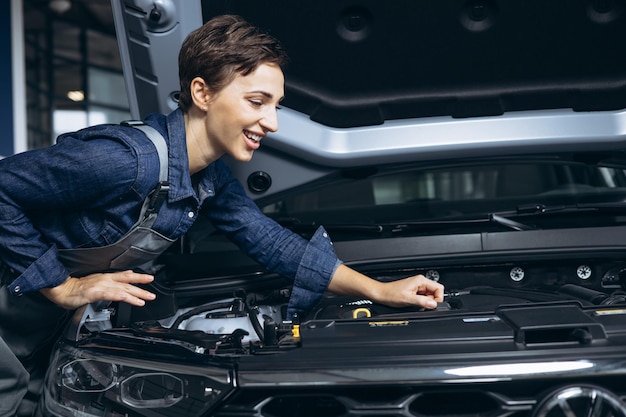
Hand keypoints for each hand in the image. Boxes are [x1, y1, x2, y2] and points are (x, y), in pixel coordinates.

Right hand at [39, 270, 155, 309]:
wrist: (61, 289)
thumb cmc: (75, 288)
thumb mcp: (94, 282)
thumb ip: (108, 282)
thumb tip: (120, 280)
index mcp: (105, 277)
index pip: (125, 275)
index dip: (138, 276)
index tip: (149, 278)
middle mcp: (105, 279)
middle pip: (128, 282)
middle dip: (142, 286)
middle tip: (153, 292)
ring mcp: (101, 286)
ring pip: (123, 289)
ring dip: (137, 294)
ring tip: (147, 298)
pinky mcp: (96, 293)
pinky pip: (113, 295)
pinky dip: (125, 297)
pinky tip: (132, 301)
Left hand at [328, 264, 443, 309]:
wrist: (381, 294)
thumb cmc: (390, 294)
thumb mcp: (407, 299)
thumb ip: (422, 302)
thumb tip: (433, 304)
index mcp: (420, 280)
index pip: (439, 288)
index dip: (437, 298)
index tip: (431, 305)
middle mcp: (420, 282)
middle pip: (435, 292)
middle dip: (431, 301)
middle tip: (421, 305)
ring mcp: (417, 286)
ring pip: (430, 295)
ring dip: (425, 302)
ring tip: (414, 303)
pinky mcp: (414, 291)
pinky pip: (423, 297)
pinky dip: (421, 302)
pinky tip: (413, 303)